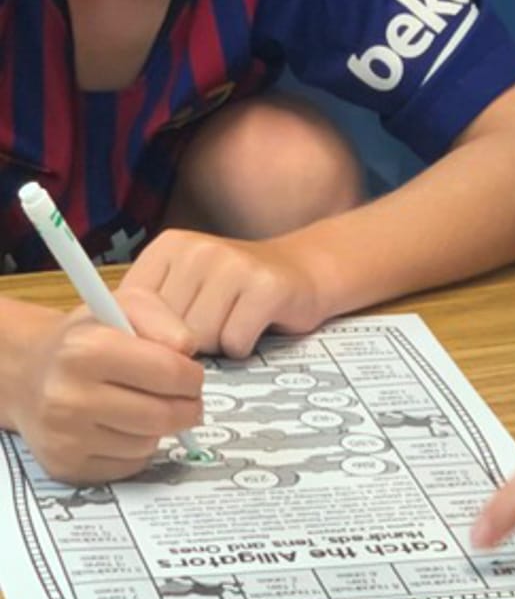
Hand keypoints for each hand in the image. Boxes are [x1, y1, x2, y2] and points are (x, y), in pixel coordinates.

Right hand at [14, 290, 203, 485]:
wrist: (32, 373)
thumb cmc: (86, 337)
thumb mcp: (124, 306)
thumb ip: (163, 319)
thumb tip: (187, 350)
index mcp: (85, 350)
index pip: (168, 373)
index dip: (192, 376)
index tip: (192, 375)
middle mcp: (69, 397)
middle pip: (161, 415)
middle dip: (187, 407)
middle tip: (188, 399)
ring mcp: (66, 437)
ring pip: (148, 444)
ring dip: (160, 428)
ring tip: (146, 406)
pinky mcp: (67, 467)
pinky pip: (129, 466)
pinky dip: (138, 448)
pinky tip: (125, 426)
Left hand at [119, 229, 330, 356]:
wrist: (302, 268)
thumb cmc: (232, 290)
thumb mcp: (182, 289)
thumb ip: (149, 312)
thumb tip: (127, 352)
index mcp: (168, 246)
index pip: (131, 308)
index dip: (146, 336)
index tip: (166, 335)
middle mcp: (197, 248)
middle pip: (166, 330)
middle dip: (187, 342)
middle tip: (213, 319)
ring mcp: (234, 263)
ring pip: (200, 340)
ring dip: (217, 344)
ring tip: (233, 320)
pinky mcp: (266, 286)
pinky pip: (235, 343)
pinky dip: (243, 346)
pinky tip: (254, 324)